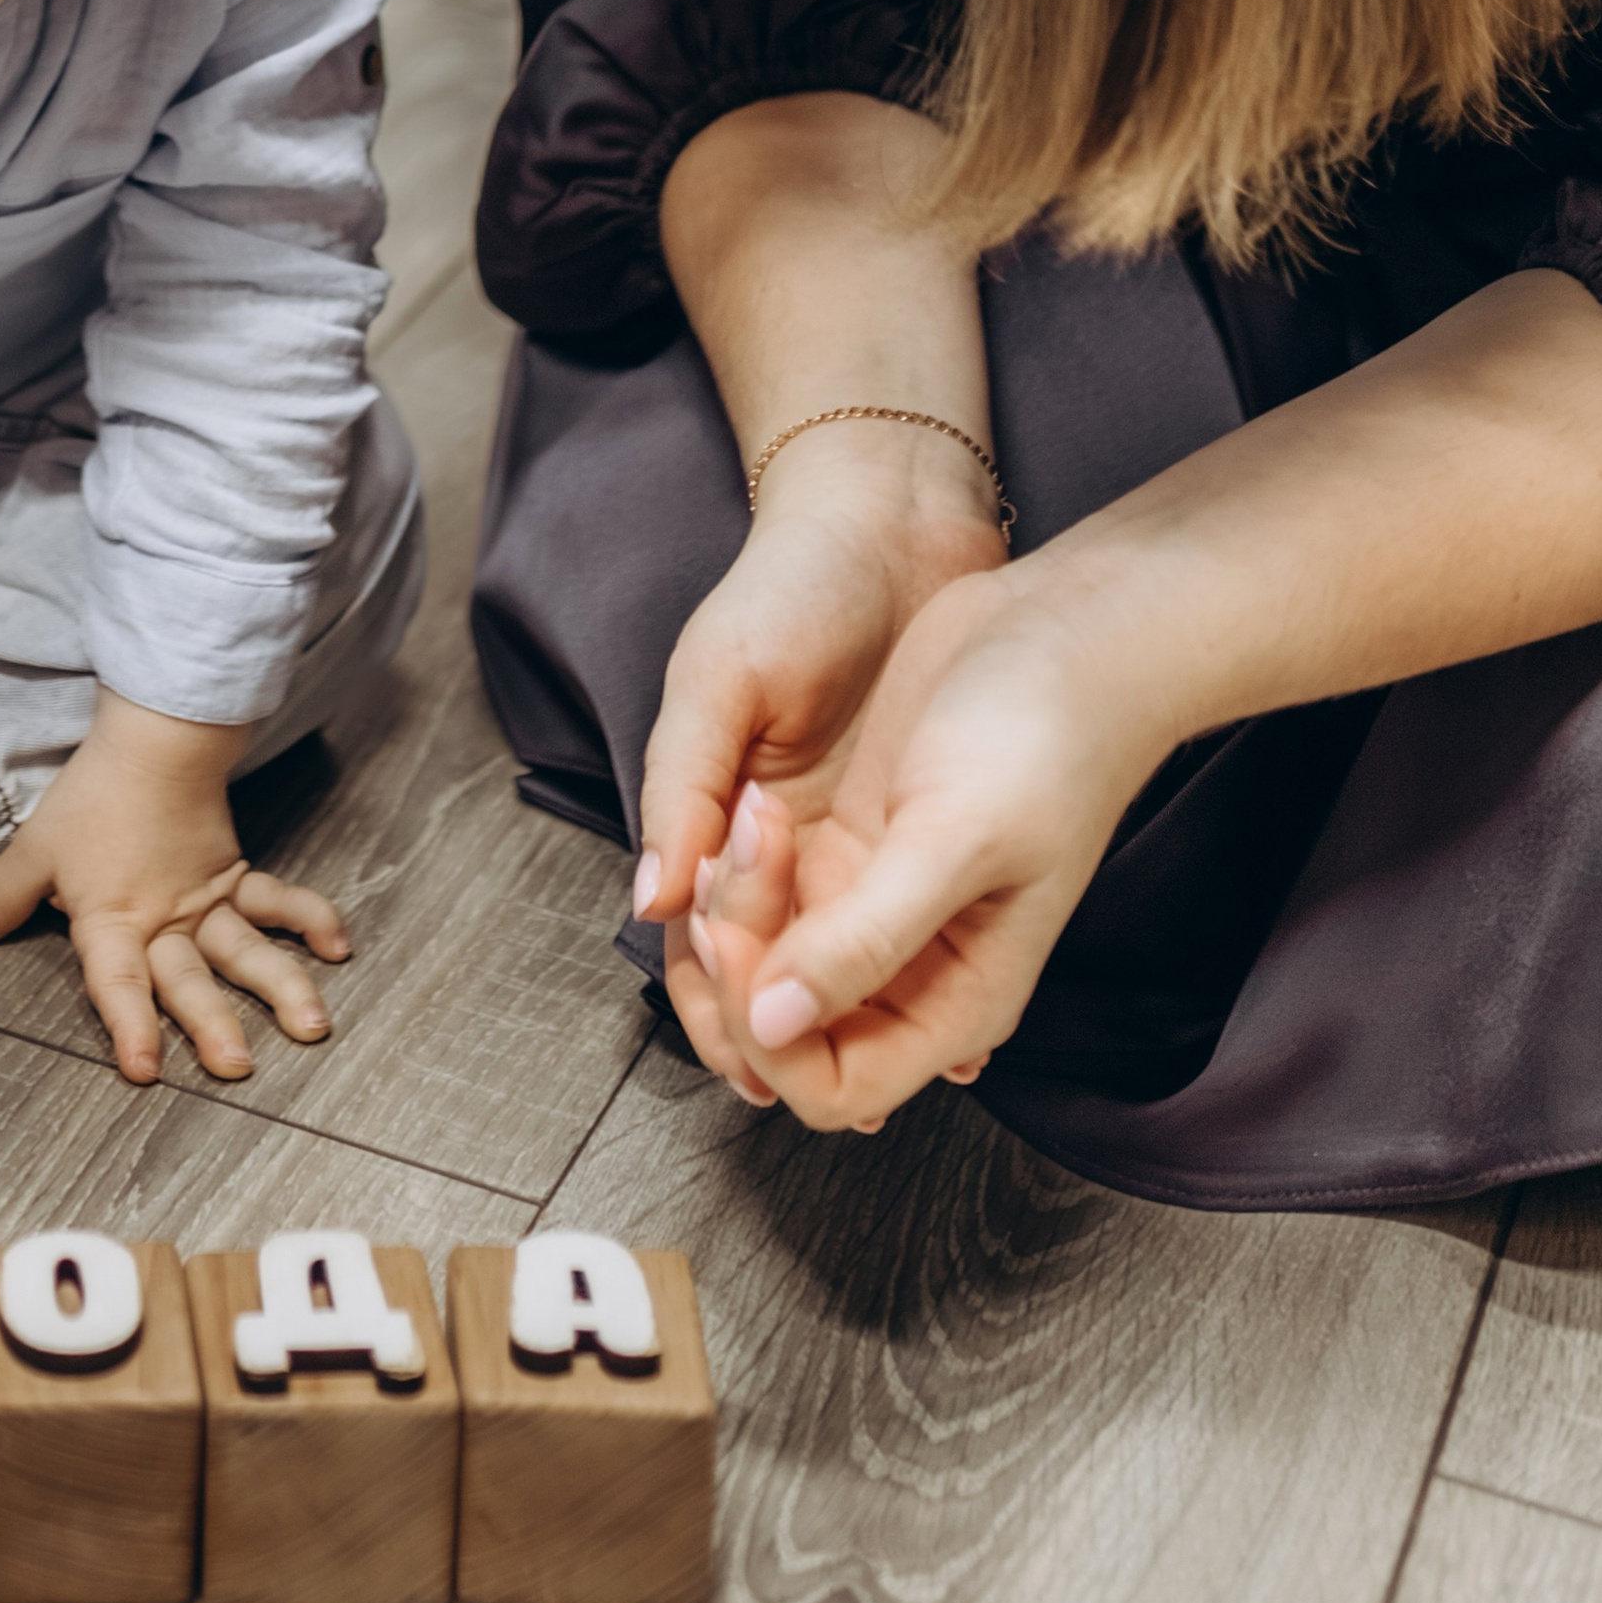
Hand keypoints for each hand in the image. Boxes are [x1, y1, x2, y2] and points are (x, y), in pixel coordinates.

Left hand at [0, 690, 348, 1081]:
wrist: (153, 740)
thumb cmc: (91, 799)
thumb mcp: (32, 852)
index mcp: (114, 921)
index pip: (119, 982)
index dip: (129, 1026)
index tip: (145, 1069)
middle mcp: (166, 921)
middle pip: (189, 978)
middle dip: (212, 1024)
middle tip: (237, 1066)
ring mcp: (207, 902)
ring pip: (245, 949)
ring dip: (280, 984)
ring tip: (311, 1023)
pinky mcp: (235, 878)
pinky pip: (278, 901)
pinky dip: (310, 919)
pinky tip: (339, 946)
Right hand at [630, 427, 1007, 1101]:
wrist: (895, 519)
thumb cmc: (792, 583)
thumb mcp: (719, 676)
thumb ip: (684, 785)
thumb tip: (652, 901)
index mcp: (712, 809)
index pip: (696, 941)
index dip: (716, 1008)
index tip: (753, 1057)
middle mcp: (776, 838)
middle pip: (768, 972)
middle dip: (787, 1038)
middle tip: (829, 1083)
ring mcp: (851, 834)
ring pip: (841, 964)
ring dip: (853, 1022)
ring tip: (887, 1079)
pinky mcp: (915, 820)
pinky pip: (910, 921)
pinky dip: (918, 975)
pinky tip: (949, 1024)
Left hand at [688, 564, 1151, 1130]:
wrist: (1067, 630)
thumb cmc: (1045, 735)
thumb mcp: (956, 839)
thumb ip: (867, 942)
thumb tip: (771, 1027)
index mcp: (956, 1000)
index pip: (830, 1085)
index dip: (766, 1032)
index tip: (744, 935)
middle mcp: (912, 970)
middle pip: (781, 1028)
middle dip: (737, 956)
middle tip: (743, 850)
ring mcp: (876, 909)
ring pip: (765, 961)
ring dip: (733, 901)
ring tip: (755, 810)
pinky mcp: (853, 849)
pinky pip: (768, 896)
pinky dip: (742, 863)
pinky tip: (756, 803)